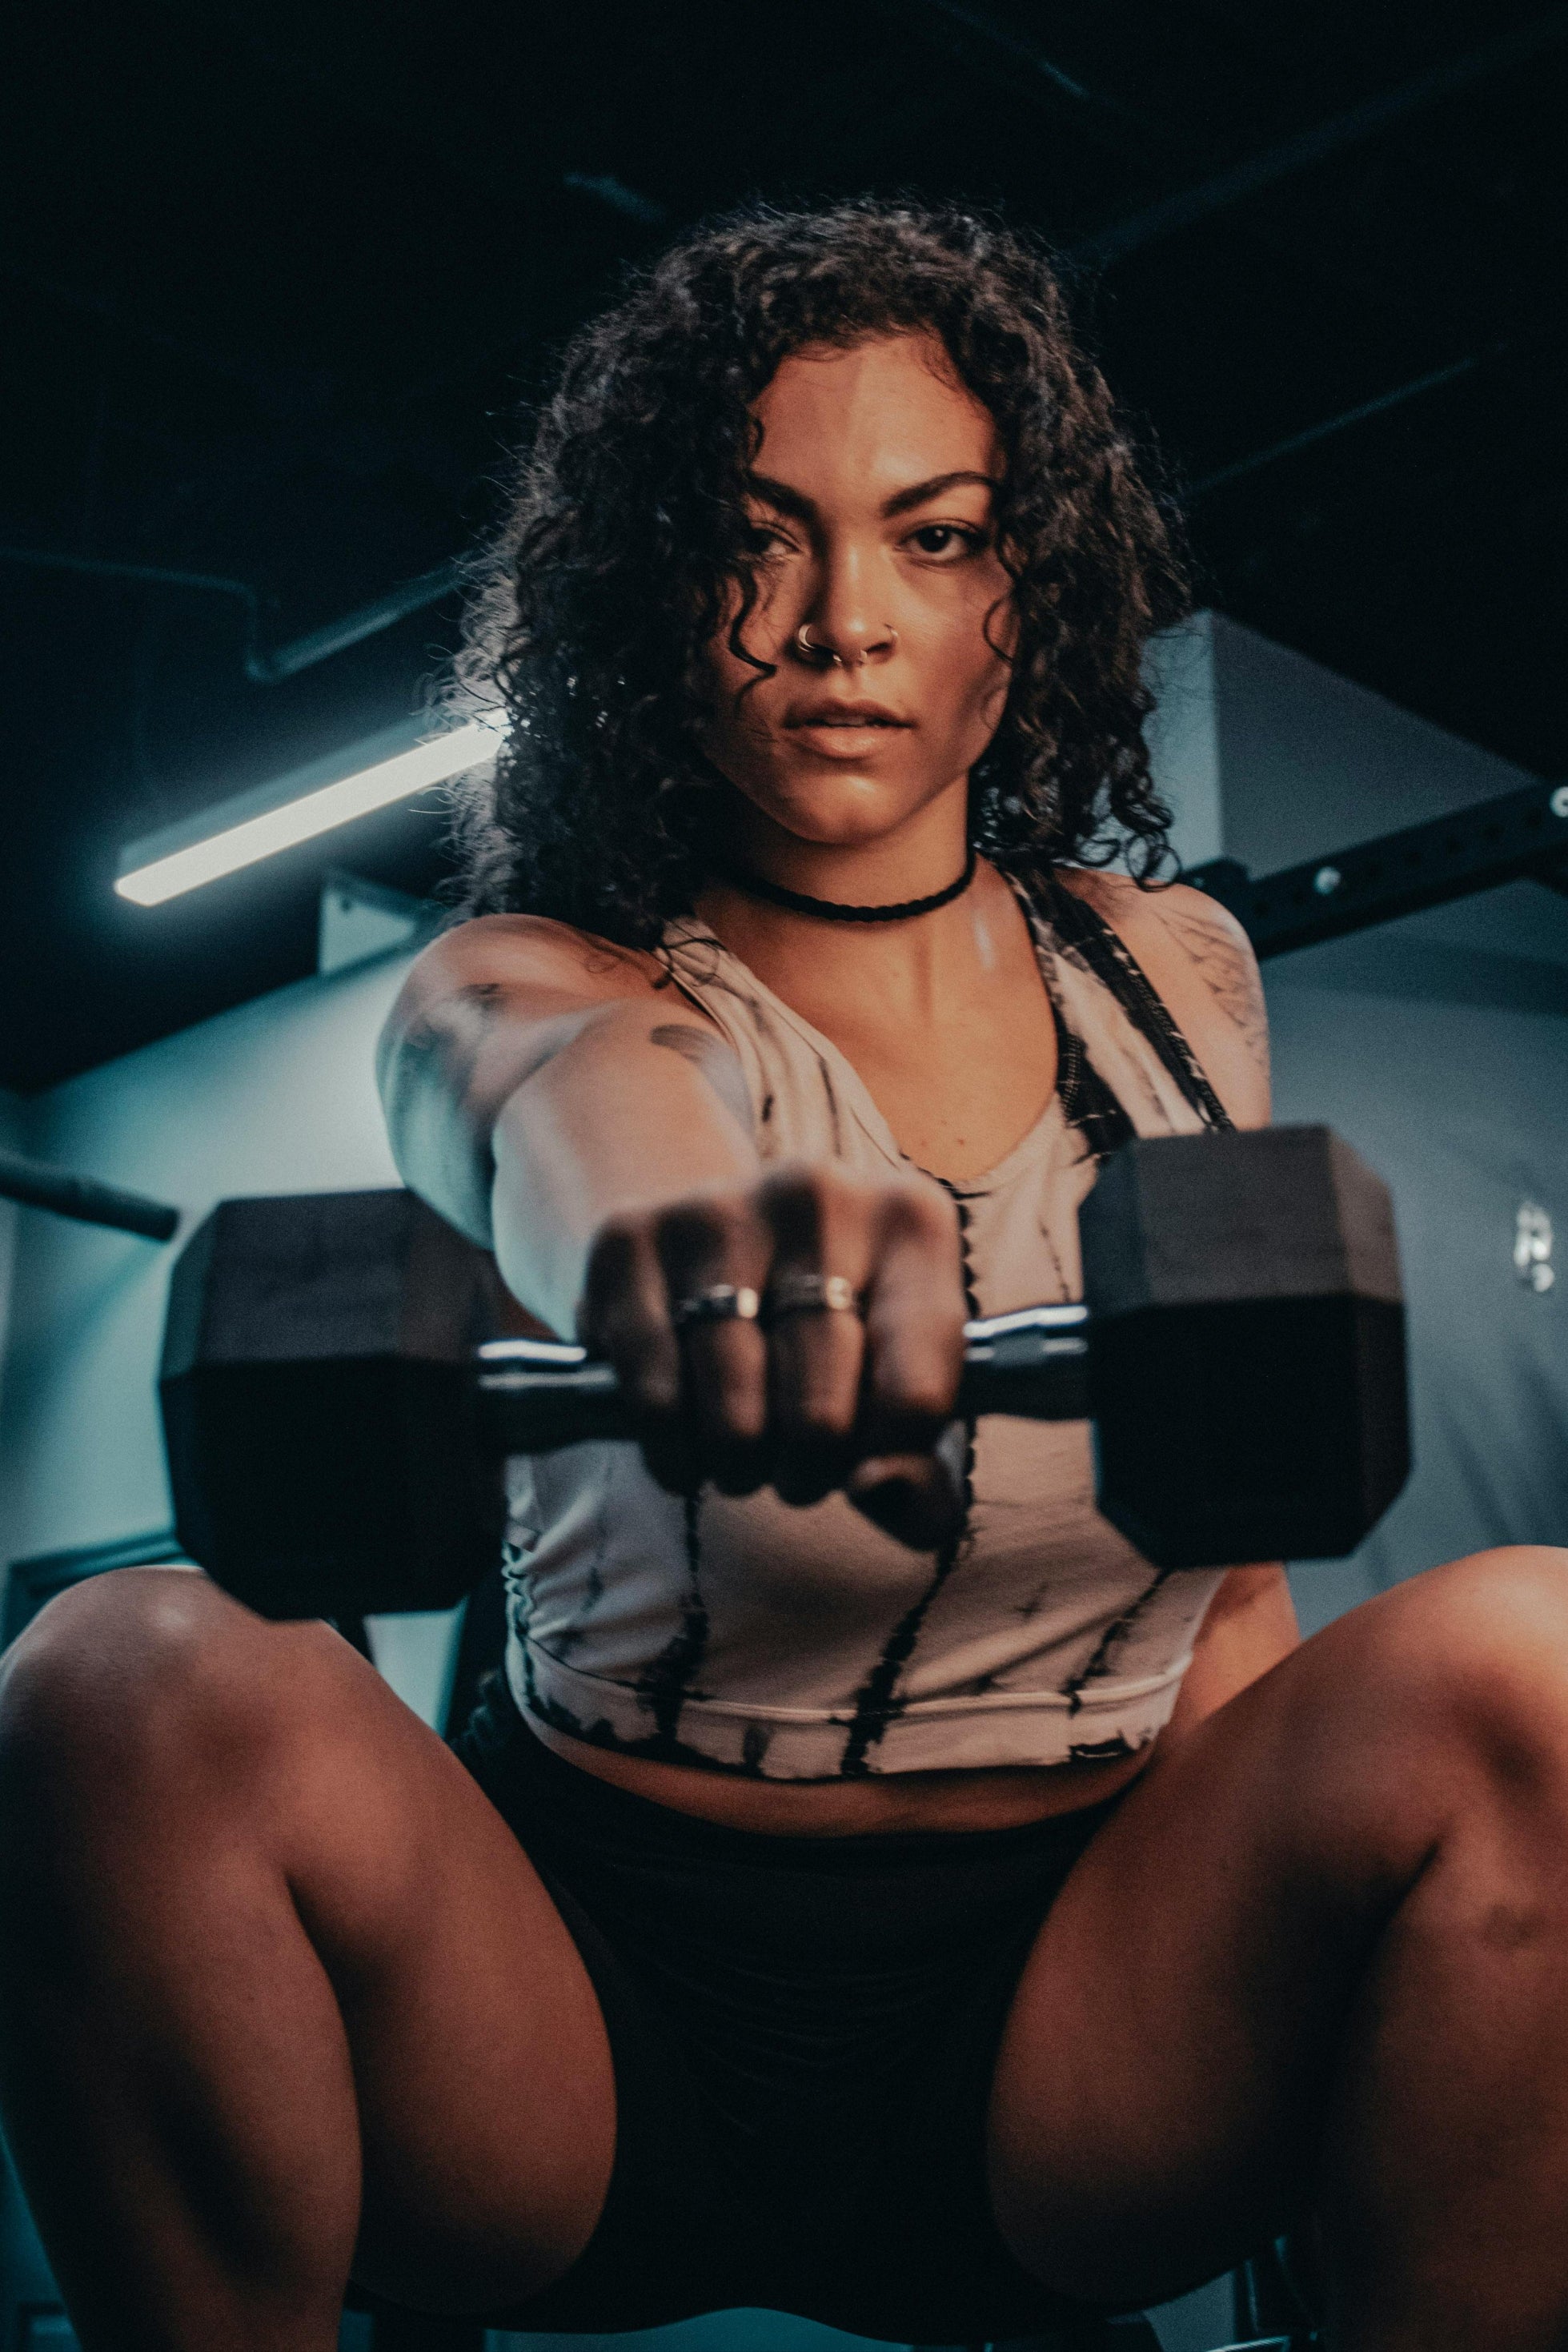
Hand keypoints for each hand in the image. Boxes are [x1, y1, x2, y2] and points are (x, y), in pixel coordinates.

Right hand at [578, 1163, 967, 1546]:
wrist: (722, 1239)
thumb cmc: (836, 1335)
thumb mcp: (902, 1390)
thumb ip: (923, 1474)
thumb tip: (877, 1486)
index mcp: (912, 1224)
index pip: (914, 1397)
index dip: (885, 1462)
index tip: (865, 1460)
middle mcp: (818, 1198)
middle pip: (819, 1413)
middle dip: (806, 1471)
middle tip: (796, 1468)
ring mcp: (717, 1210)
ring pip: (732, 1410)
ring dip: (736, 1465)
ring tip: (742, 1456)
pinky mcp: (630, 1239)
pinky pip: (652, 1394)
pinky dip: (669, 1447)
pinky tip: (683, 1443)